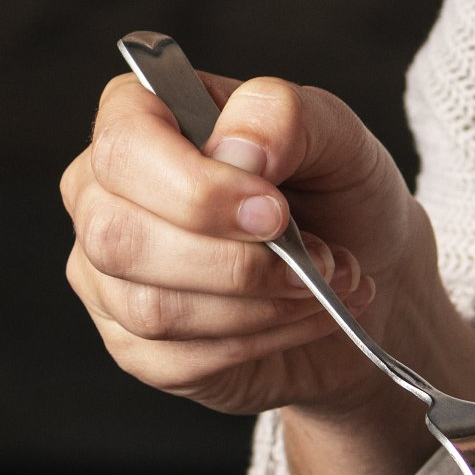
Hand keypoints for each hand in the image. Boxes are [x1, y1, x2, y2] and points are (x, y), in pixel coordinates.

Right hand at [61, 68, 435, 418]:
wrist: (371, 278)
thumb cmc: (336, 194)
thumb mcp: (336, 134)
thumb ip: (284, 116)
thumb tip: (240, 150)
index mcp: (140, 122)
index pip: (122, 146)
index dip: (197, 189)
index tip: (276, 212)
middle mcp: (103, 196)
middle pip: (119, 237)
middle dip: (235, 263)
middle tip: (317, 262)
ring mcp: (108, 277)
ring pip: (151, 308)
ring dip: (259, 307)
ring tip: (323, 289)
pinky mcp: (136, 347)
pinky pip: (179, 359)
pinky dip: (262, 342)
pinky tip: (305, 318)